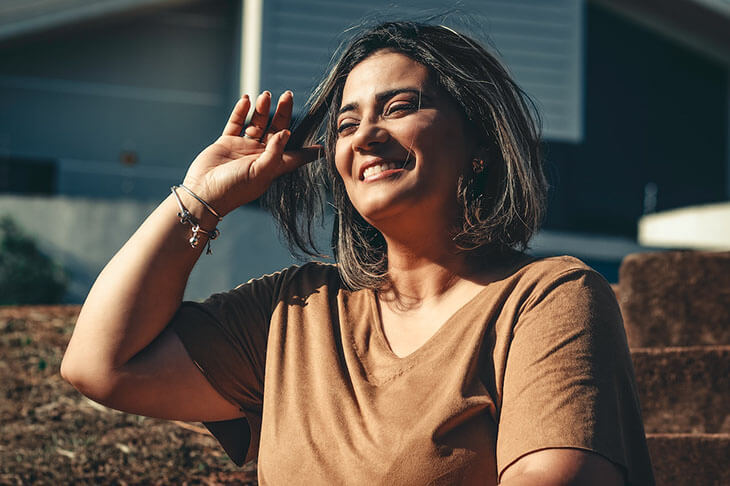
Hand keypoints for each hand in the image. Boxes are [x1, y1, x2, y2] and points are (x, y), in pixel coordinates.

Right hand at [181, 91, 321, 215]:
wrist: (204, 194)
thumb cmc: (234, 189)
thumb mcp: (260, 173)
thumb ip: (275, 153)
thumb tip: (286, 132)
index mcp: (272, 166)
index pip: (295, 155)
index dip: (308, 151)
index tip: (322, 146)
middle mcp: (260, 155)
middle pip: (277, 130)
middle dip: (283, 113)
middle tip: (288, 95)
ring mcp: (243, 148)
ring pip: (257, 124)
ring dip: (262, 109)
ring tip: (266, 95)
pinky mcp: (227, 143)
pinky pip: (236, 123)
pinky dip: (241, 111)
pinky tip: (247, 99)